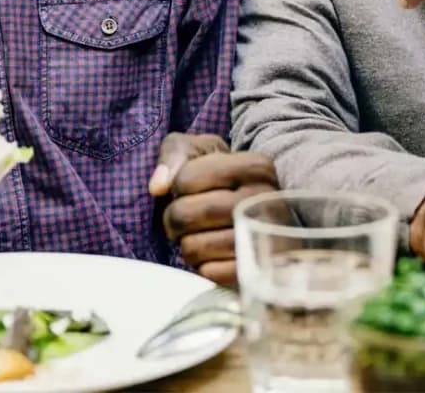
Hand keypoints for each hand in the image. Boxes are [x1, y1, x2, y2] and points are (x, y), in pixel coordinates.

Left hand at [149, 133, 277, 286]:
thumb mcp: (202, 151)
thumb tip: (157, 186)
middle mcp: (266, 200)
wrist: (263, 216)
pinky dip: (203, 267)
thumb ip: (175, 155)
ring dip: (187, 243)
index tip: (190, 188)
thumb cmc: (223, 178)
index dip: (177, 186)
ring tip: (201, 235)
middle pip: (186, 214)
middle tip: (186, 218)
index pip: (187, 178)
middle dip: (174, 218)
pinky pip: (208, 274)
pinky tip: (214, 255)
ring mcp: (265, 240)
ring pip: (193, 247)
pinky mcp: (257, 272)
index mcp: (256, 166)